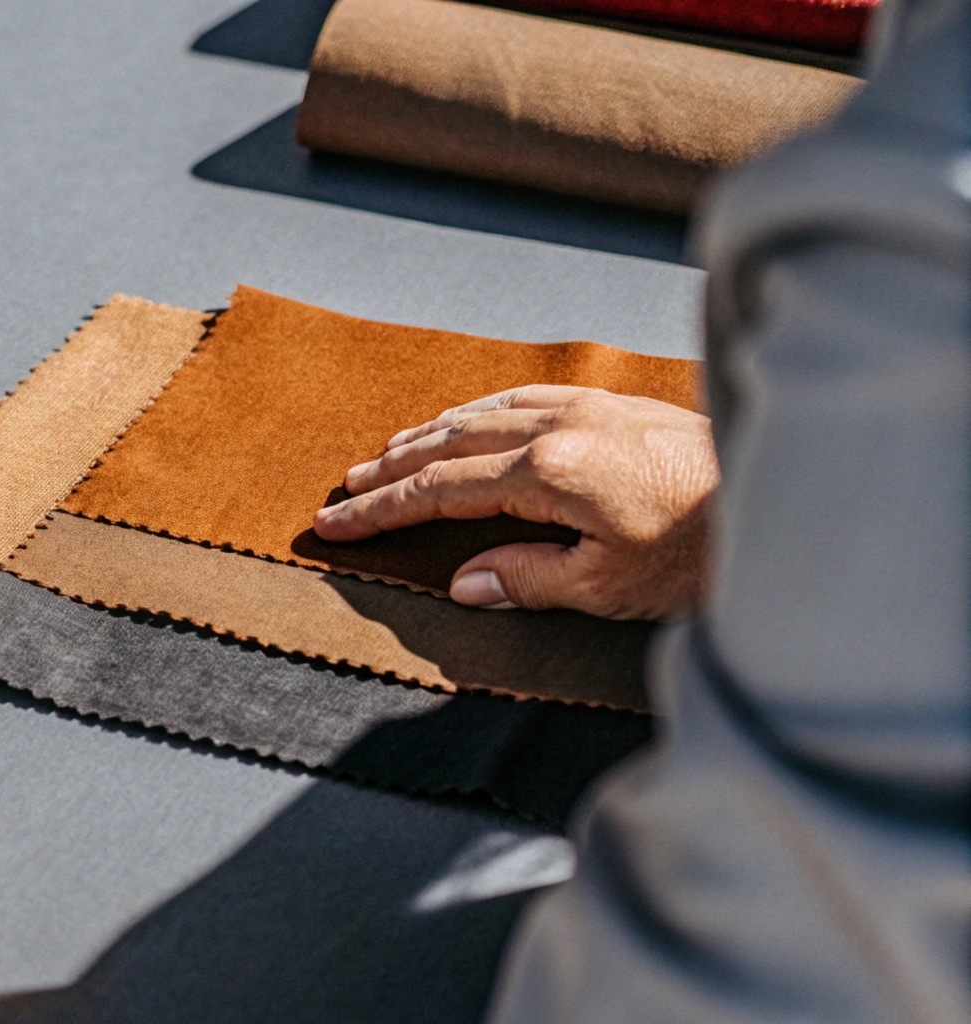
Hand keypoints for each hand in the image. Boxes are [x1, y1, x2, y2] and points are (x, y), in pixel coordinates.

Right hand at [311, 386, 716, 619]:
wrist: (789, 498)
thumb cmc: (708, 553)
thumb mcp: (610, 587)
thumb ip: (528, 579)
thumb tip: (466, 584)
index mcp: (549, 473)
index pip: (440, 491)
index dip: (381, 510)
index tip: (336, 524)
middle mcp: (560, 426)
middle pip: (450, 442)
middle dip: (391, 468)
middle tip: (346, 487)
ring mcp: (589, 406)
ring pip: (483, 412)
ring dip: (428, 434)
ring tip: (390, 453)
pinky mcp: (616, 403)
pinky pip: (523, 397)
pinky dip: (479, 411)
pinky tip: (470, 421)